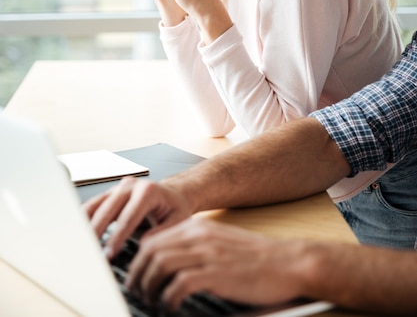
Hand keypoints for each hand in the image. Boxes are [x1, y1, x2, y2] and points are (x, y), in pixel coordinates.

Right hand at [83, 178, 192, 259]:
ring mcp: (118, 188)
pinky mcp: (109, 194)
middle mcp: (131, 185)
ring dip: (86, 226)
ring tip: (80, 246)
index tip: (109, 253)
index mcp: (148, 190)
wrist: (173, 194)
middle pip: (107, 209)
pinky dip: (84, 220)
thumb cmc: (175, 207)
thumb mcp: (178, 220)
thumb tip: (144, 244)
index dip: (117, 236)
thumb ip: (162, 232)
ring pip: (96, 205)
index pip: (128, 216)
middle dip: (97, 233)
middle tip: (91, 253)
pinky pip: (92, 206)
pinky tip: (79, 234)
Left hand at [126, 217, 305, 310]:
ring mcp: (208, 253)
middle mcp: (199, 236)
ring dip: (149, 285)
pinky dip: (168, 297)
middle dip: (137, 274)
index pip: (153, 239)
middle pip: (151, 250)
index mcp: (198, 228)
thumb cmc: (257, 257)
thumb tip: (168, 261)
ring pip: (160, 264)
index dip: (138, 259)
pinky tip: (171, 306)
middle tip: (136, 292)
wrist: (288, 261)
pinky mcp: (216, 273)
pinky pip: (179, 283)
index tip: (134, 276)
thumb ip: (195, 247)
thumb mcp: (220, 243)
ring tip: (150, 300)